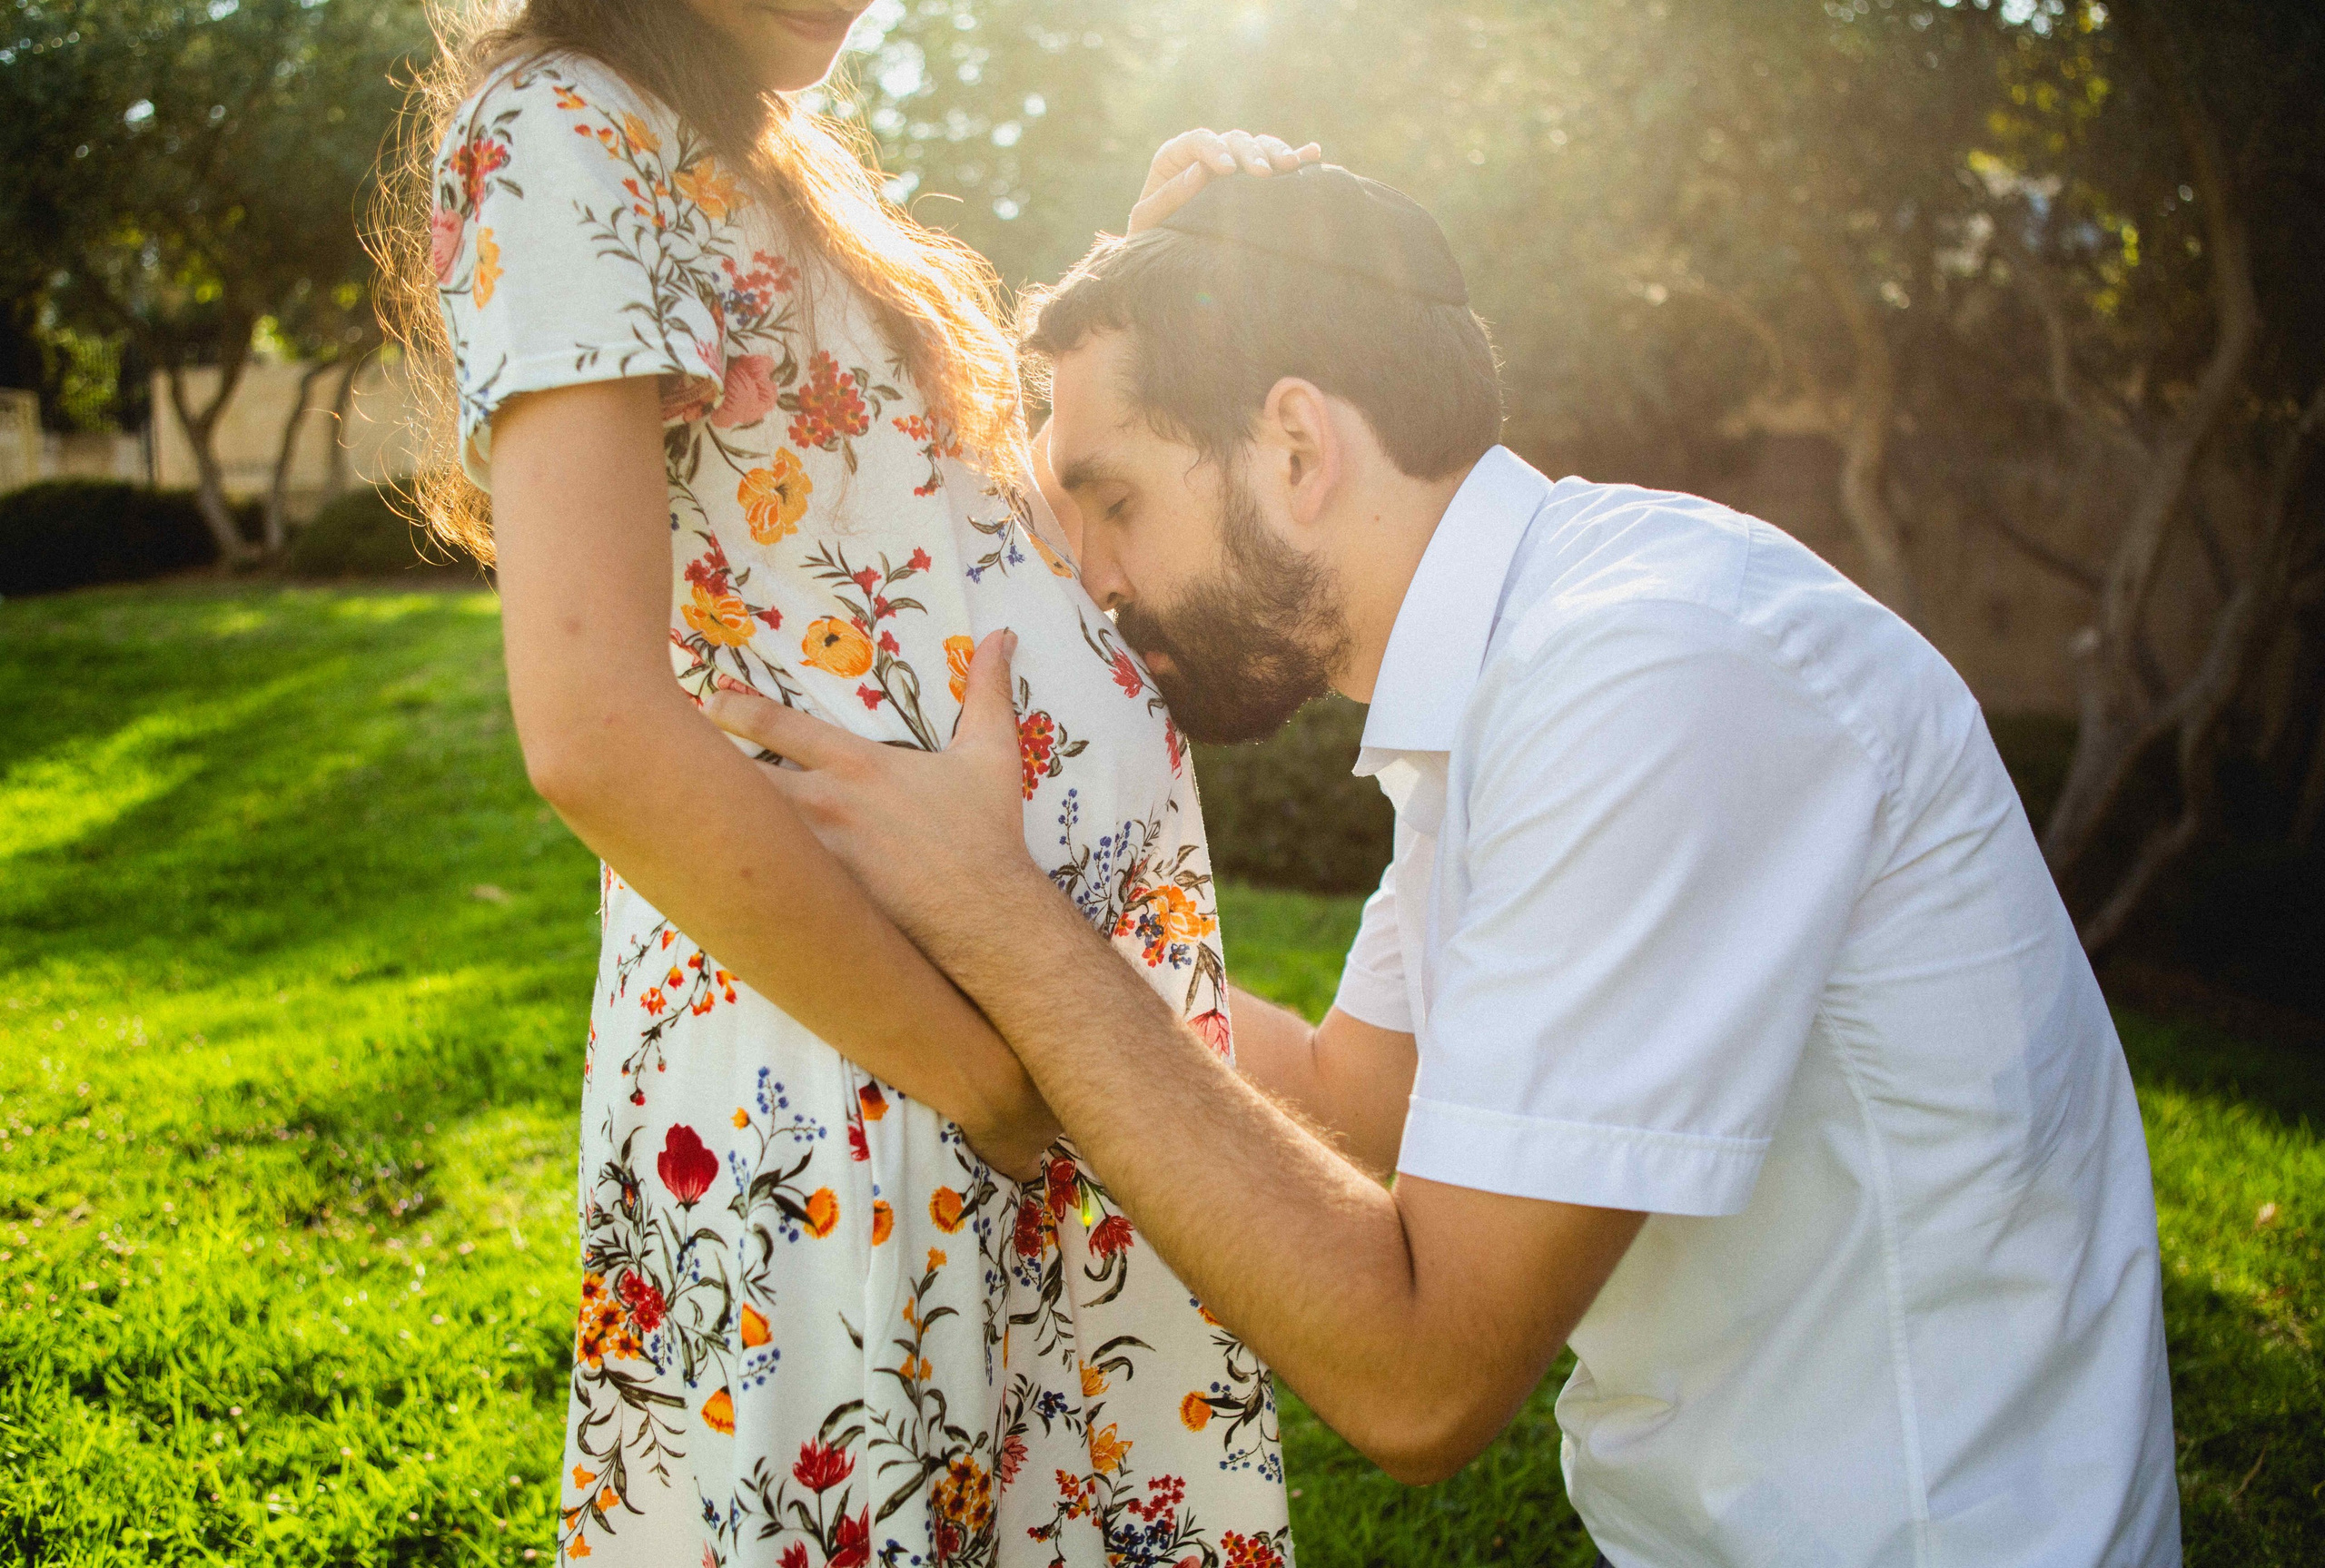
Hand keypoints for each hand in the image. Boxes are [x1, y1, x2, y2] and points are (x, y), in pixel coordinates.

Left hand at [704, 631, 1041, 971]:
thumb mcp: (992, 754)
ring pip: (742, 828)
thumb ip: (988, 691)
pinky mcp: (814, 899)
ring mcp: (813, 855)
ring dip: (712, 819)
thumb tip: (1001, 637)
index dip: (732, 709)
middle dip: (702, 763)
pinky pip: (759, 881)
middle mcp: (824, 804)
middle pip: (738, 776)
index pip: (773, 726)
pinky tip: (706, 877)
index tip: (706, 701)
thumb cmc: (987, 834)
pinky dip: (734, 873)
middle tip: (669, 754)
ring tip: (674, 812)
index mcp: (855, 764)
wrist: (986, 916)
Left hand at [1128, 127, 1322, 233]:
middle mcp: (1207, 156)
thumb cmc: (1151, 241)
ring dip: (1276, 152)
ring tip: (1292, 166)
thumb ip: (1169, 196)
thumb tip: (1200, 172)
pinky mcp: (1254, 182)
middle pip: (1233, 140)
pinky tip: (1314, 153)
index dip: (1214, 150)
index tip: (1227, 170)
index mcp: (1176, 159)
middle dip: (1251, 153)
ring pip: (1258, 146)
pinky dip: (1296, 157)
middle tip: (1264, 174)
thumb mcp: (1149, 222)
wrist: (1164, 263)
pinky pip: (1276, 164)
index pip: (1197, 141)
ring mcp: (1234, 167)